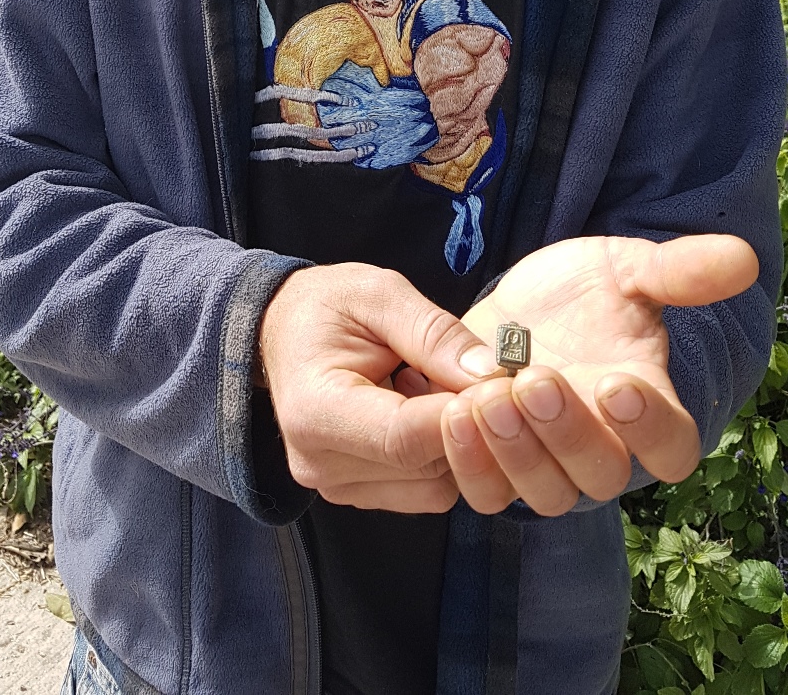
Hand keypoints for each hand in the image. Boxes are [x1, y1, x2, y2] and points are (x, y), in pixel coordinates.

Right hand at [259, 263, 497, 511]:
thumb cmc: (327, 306)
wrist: (283, 331)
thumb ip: (435, 333)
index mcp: (315, 412)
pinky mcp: (360, 493)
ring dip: (458, 439)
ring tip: (438, 383)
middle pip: (426, 466)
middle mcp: (322, 464)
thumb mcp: (379, 294)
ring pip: (435, 485)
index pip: (404, 437)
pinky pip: (427, 489)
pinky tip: (428, 408)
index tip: (504, 384)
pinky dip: (444, 453)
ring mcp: (338, 487)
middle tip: (484, 373)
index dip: (462, 415)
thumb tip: (492, 374)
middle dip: (469, 423)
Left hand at [439, 234, 758, 515]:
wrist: (521, 305)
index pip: (672, 448)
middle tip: (535, 382)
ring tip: (485, 397)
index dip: (652, 428)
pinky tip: (453, 413)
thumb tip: (743, 258)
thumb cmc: (586, 292)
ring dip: (516, 452)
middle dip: (568, 433)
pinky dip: (471, 463)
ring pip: (545, 494)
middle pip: (603, 477)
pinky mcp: (496, 467)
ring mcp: (548, 465)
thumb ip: (679, 270)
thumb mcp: (628, 268)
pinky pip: (487, 493)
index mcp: (647, 407)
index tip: (617, 384)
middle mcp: (603, 449)